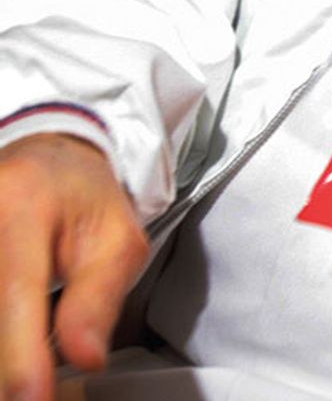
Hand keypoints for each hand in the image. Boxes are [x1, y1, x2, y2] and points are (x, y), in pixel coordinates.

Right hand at [0, 135, 146, 400]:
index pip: (14, 293)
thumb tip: (86, 360)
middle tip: (40, 389)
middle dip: (12, 363)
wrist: (43, 158)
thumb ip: (98, 300)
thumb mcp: (116, 239)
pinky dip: (2, 339)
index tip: (31, 398)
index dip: (21, 357)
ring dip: (7, 351)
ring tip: (32, 366)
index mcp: (20, 208)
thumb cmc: (83, 199)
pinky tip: (19, 347)